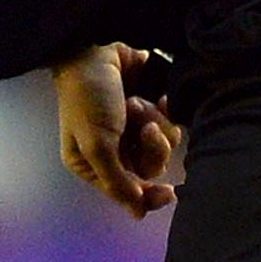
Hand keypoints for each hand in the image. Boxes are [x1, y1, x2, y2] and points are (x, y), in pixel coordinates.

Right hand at [54, 43, 180, 216]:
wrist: (96, 47)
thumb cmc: (89, 98)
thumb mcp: (97, 145)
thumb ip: (117, 182)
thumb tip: (137, 214)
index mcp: (92, 165)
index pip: (128, 193)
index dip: (149, 196)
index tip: (168, 193)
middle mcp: (114, 149)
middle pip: (150, 168)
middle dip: (150, 147)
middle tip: (142, 126)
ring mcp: (132, 128)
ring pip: (163, 144)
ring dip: (155, 122)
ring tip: (137, 102)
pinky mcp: (150, 106)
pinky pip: (171, 120)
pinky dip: (165, 108)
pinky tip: (156, 95)